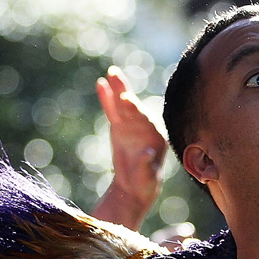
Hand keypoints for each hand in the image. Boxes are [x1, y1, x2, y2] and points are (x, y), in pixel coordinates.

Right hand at [94, 66, 167, 228]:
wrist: (135, 187)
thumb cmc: (146, 184)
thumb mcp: (148, 178)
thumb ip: (147, 165)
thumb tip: (147, 153)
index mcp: (157, 137)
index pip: (147, 120)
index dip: (137, 110)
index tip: (127, 100)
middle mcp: (145, 127)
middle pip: (135, 108)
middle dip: (127, 95)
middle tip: (118, 78)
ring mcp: (131, 126)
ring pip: (123, 105)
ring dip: (118, 88)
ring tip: (112, 71)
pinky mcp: (119, 127)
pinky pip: (112, 111)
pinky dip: (107, 98)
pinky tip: (101, 83)